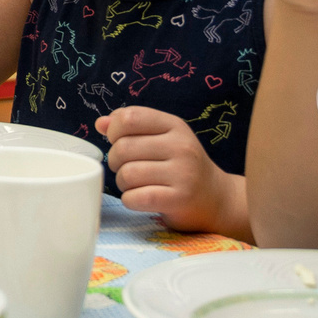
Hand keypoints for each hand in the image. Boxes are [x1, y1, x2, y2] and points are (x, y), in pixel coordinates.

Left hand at [98, 107, 245, 236]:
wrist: (217, 198)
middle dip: (116, 162)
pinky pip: (134, 198)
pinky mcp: (179, 199)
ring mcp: (183, 173)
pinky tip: (141, 199)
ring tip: (137, 185)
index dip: (114, 131)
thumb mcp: (162, 139)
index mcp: (174, 126)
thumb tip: (101, 123)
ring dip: (123, 183)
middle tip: (128, 169)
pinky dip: (130, 200)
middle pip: (122, 148)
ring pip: (126, 174)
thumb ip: (131, 128)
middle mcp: (181, 146)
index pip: (129, 117)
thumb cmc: (182, 166)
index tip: (120, 142)